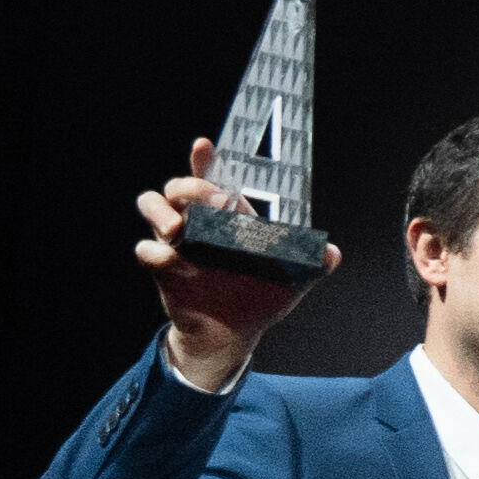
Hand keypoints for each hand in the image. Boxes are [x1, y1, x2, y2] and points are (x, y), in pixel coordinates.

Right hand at [133, 137, 335, 384]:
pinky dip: (155, 251)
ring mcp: (177, 242)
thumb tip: (332, 254)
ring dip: (159, 210)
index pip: (213, 178)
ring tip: (178, 228)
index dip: (205, 160)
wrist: (234, 333)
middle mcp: (199, 222)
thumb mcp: (292, 280)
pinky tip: (175, 263)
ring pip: (151, 204)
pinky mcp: (162, 267)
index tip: (203, 145)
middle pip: (179, 186)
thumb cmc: (261, 297)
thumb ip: (313, 264)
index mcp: (229, 216)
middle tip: (216, 203)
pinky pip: (146, 249)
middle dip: (191, 186)